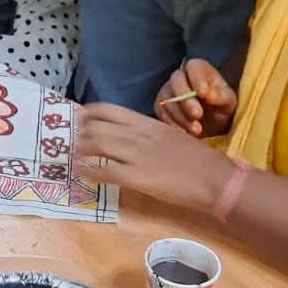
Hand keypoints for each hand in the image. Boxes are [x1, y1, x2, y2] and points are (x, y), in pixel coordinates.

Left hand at [74, 103, 233, 210]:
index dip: (88, 113)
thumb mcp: (170, 135)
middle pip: (96, 127)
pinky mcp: (137, 177)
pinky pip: (105, 172)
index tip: (80, 118)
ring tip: (73, 157)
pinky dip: (89, 171)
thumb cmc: (197, 158)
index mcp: (146, 122)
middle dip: (80, 135)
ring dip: (80, 151)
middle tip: (74, 142)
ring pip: (96, 145)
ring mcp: (136, 155)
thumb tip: (130, 135)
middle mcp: (137, 135)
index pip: (108, 109)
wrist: (214, 178)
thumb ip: (148, 133)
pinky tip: (82, 173)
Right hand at [155, 58, 237, 137]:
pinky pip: (162, 112)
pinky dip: (172, 123)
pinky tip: (185, 132)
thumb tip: (210, 95)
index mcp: (199, 69)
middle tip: (198, 115)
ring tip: (197, 130)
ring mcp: (168, 90)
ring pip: (168, 99)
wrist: (212, 123)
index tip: (203, 93)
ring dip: (181, 116)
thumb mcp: (228, 102)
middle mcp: (180, 76)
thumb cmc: (221, 107)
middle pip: (176, 81)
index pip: (194, 67)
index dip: (197, 78)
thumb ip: (221, 96)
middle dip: (186, 100)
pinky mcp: (161, 105)